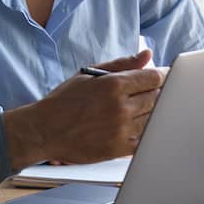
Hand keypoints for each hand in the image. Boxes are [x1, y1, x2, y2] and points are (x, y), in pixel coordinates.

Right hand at [3, 49, 164, 168]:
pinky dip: (145, 133)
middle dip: (157, 94)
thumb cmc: (64, 100)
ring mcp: (120, 129)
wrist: (44, 130)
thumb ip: (122, 64)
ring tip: (137, 110)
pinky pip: (144, 140)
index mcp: (114, 84)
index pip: (153, 78)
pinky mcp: (117, 149)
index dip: (159, 76)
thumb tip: (147, 54)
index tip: (157, 78)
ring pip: (153, 118)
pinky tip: (135, 127)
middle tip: (148, 94)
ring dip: (151, 113)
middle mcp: (120, 107)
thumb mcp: (89, 74)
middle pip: (157, 98)